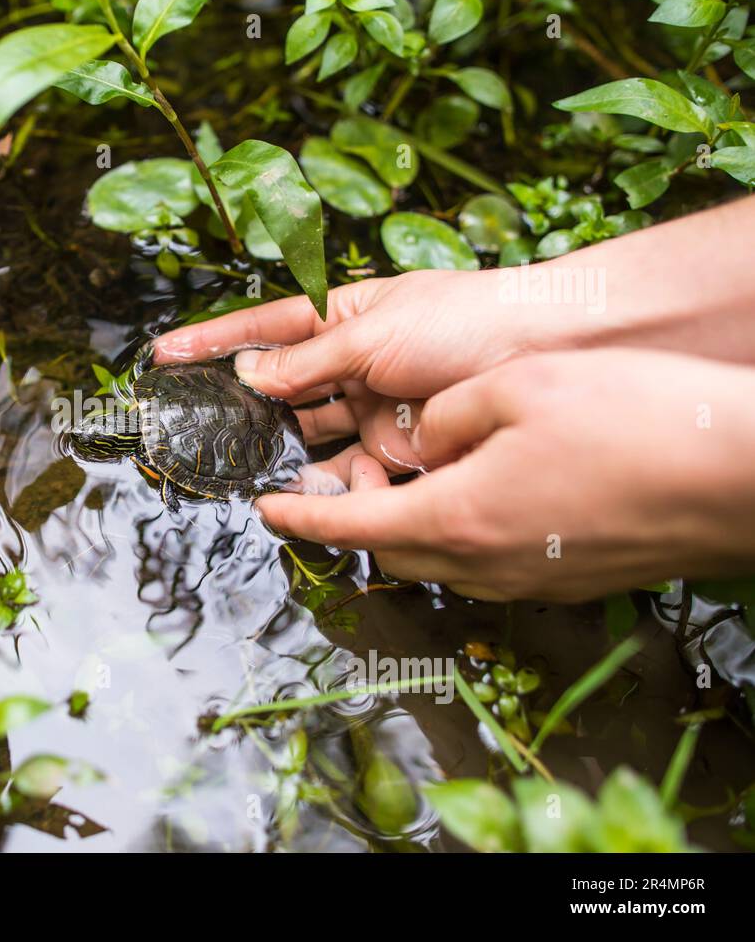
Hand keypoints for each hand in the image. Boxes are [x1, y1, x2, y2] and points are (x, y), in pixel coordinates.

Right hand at [153, 270, 551, 473]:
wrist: (553, 348)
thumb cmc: (468, 317)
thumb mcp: (375, 332)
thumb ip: (307, 360)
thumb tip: (249, 376)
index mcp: (343, 318)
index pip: (263, 330)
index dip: (213, 343)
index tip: (164, 356)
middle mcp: (353, 365)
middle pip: (280, 392)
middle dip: (239, 410)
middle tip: (196, 430)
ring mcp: (374, 410)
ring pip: (308, 437)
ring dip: (277, 453)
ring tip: (242, 469)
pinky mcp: (399, 452)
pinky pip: (348, 472)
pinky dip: (323, 485)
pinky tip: (299, 493)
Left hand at [254, 349, 754, 600]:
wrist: (743, 478)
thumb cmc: (632, 420)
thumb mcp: (517, 388)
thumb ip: (445, 415)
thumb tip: (417, 434)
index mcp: (454, 515)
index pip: (346, 524)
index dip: (297, 517)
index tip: (262, 510)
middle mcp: (483, 563)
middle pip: (387, 549)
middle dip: (349, 518)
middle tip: (334, 479)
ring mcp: (529, 581)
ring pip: (437, 560)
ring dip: (405, 524)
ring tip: (402, 478)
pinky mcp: (569, 580)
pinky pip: (486, 564)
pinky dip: (458, 533)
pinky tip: (478, 492)